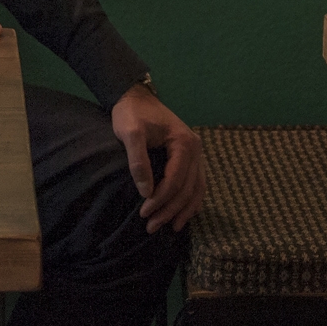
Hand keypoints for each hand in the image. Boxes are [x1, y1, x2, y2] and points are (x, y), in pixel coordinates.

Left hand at [111, 83, 206, 233]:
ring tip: (170, 228)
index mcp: (183, 142)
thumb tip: (147, 192)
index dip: (161, 199)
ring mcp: (195, 153)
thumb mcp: (130, 133)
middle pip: (187, 188)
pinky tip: (182, 214)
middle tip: (151, 227)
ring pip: (196, 189)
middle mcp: (195, 148)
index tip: (144, 213)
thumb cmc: (131, 113)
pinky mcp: (190, 157)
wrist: (136, 97)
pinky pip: (196, 183)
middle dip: (170, 210)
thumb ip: (138, 161)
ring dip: (183, 210)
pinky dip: (191, 201)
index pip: (176, 179)